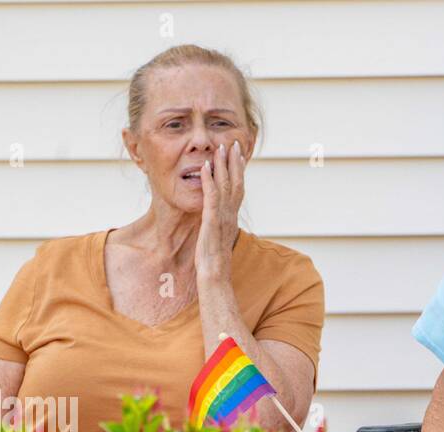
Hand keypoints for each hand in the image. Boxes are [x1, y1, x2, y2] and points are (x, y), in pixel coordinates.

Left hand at [195, 142, 245, 282]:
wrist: (215, 276)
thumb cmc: (214, 263)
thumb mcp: (218, 240)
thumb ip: (219, 226)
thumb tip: (217, 220)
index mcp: (232, 218)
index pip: (238, 190)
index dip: (239, 172)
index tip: (239, 155)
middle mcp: (230, 215)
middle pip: (236, 183)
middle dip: (235, 162)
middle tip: (234, 143)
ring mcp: (222, 218)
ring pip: (226, 186)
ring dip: (223, 165)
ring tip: (221, 147)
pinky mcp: (212, 222)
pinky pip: (211, 197)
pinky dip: (208, 180)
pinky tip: (204, 166)